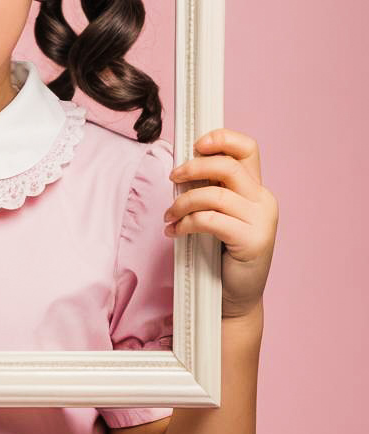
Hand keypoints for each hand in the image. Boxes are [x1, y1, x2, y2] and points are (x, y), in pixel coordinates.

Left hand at [163, 129, 277, 321]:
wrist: (234, 295)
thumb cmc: (220, 252)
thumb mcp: (216, 213)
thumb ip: (208, 189)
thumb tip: (179, 167)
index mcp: (255, 188)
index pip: (247, 148)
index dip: (222, 138)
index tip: (196, 144)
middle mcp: (263, 200)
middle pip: (228, 166)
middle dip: (194, 167)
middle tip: (172, 177)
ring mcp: (261, 221)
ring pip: (215, 194)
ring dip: (183, 202)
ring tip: (170, 216)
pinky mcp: (252, 241)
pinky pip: (211, 220)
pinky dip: (186, 223)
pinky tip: (175, 231)